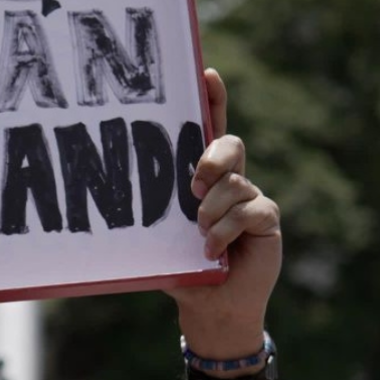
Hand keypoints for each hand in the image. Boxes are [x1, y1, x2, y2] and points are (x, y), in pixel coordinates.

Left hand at [167, 69, 281, 361]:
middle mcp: (230, 181)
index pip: (209, 130)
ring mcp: (251, 199)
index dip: (212, 100)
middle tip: (192, 186)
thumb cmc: (183, 268)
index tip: (206, 73)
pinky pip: (250, 210)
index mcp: (204, 177)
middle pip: (229, 146)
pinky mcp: (268, 220)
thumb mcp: (160, 237)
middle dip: (211, 158)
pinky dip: (227, 229)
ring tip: (200, 236)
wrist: (211, 306)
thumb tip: (111, 199)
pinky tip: (214, 249)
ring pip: (234, 184)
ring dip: (212, 212)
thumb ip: (150, 216)